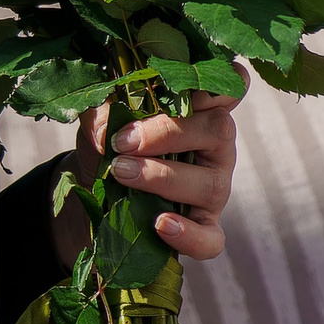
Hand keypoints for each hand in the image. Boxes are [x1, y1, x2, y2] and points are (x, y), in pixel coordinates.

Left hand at [60, 78, 243, 265]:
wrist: (94, 192)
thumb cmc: (112, 146)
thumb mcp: (102, 123)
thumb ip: (103, 114)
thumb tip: (106, 125)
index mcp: (200, 111)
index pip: (229, 87)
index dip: (211, 85)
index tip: (166, 88)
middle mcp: (216, 147)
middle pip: (219, 129)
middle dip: (167, 133)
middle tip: (123, 142)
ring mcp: (215, 188)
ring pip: (210, 183)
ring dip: (162, 178)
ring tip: (122, 174)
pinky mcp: (206, 227)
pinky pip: (210, 238)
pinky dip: (187, 234)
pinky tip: (159, 224)